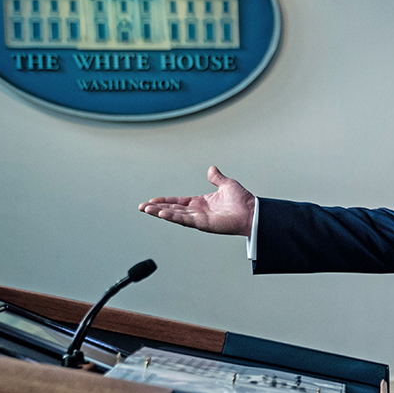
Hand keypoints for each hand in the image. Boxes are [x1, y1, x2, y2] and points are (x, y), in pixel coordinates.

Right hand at [139, 166, 254, 236]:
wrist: (252, 211)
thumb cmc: (243, 201)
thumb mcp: (227, 184)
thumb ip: (217, 178)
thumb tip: (211, 168)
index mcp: (201, 203)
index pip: (178, 202)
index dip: (165, 201)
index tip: (152, 201)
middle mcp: (198, 211)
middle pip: (173, 209)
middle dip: (157, 208)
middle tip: (142, 207)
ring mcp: (199, 219)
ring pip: (175, 215)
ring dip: (161, 212)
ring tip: (147, 210)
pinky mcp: (203, 224)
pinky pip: (185, 220)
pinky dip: (173, 217)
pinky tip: (162, 214)